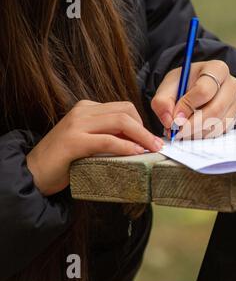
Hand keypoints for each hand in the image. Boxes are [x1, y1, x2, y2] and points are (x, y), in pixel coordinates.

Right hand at [26, 100, 163, 195]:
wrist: (33, 172)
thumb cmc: (66, 160)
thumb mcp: (91, 142)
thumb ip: (110, 136)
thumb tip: (140, 141)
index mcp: (88, 108)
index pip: (124, 108)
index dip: (142, 123)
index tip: (151, 139)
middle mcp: (83, 111)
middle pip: (125, 112)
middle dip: (145, 129)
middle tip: (157, 145)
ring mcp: (77, 124)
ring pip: (120, 122)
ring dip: (141, 136)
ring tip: (153, 149)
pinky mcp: (73, 141)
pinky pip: (108, 140)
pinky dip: (126, 146)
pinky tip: (136, 153)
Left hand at [151, 60, 235, 139]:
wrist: (193, 88)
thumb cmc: (183, 85)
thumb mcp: (168, 87)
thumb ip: (163, 102)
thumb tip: (170, 121)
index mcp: (216, 69)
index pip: (204, 90)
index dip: (188, 106)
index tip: (175, 117)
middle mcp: (231, 84)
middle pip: (216, 109)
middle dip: (194, 124)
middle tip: (178, 132)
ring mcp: (235, 102)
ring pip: (219, 123)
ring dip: (198, 132)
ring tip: (183, 131)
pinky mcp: (235, 116)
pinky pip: (222, 130)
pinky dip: (205, 134)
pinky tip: (194, 131)